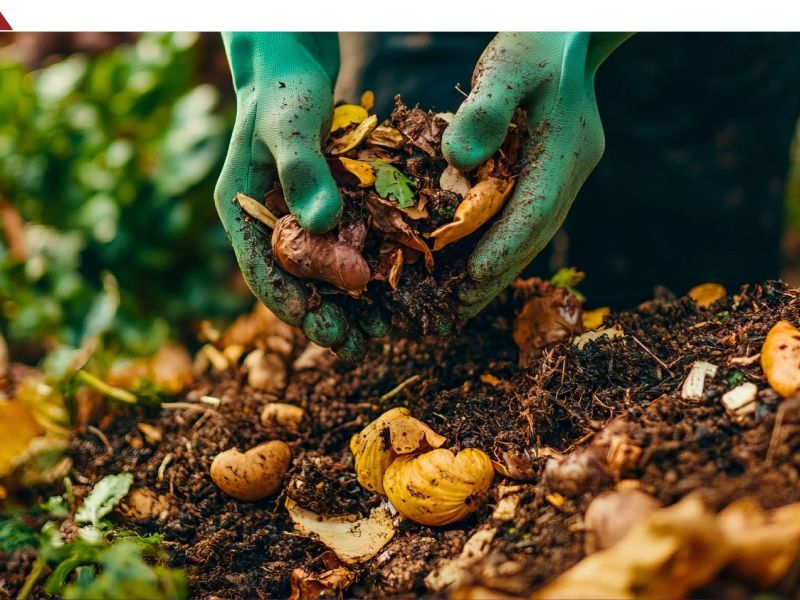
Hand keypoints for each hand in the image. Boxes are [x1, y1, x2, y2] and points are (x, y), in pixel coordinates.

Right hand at [215, 32, 377, 359]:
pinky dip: (365, 264)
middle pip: (294, 280)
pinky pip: (343, 241)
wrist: (294, 56)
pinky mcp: (323, 201)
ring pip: (321, 268)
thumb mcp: (289, 122)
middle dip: (327, 316)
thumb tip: (322, 223)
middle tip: (363, 345)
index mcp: (242, 209)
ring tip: (384, 325)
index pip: (264, 272)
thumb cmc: (284, 84)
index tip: (330, 336)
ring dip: (350, 299)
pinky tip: (394, 282)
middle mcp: (267, 218)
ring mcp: (295, 211)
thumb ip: (301, 169)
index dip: (295, 309)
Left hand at [442, 32, 632, 317]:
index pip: (534, 211)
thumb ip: (488, 107)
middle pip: (533, 235)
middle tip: (457, 313)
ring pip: (529, 233)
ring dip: (497, 269)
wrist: (567, 31)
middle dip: (496, 276)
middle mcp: (569, 170)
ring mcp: (564, 174)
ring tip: (460, 304)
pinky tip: (469, 264)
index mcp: (565, 148)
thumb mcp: (511, 62)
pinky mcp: (549, 172)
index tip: (471, 282)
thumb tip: (458, 158)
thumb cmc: (537, 37)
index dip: (503, 249)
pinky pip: (522, 217)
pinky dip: (498, 245)